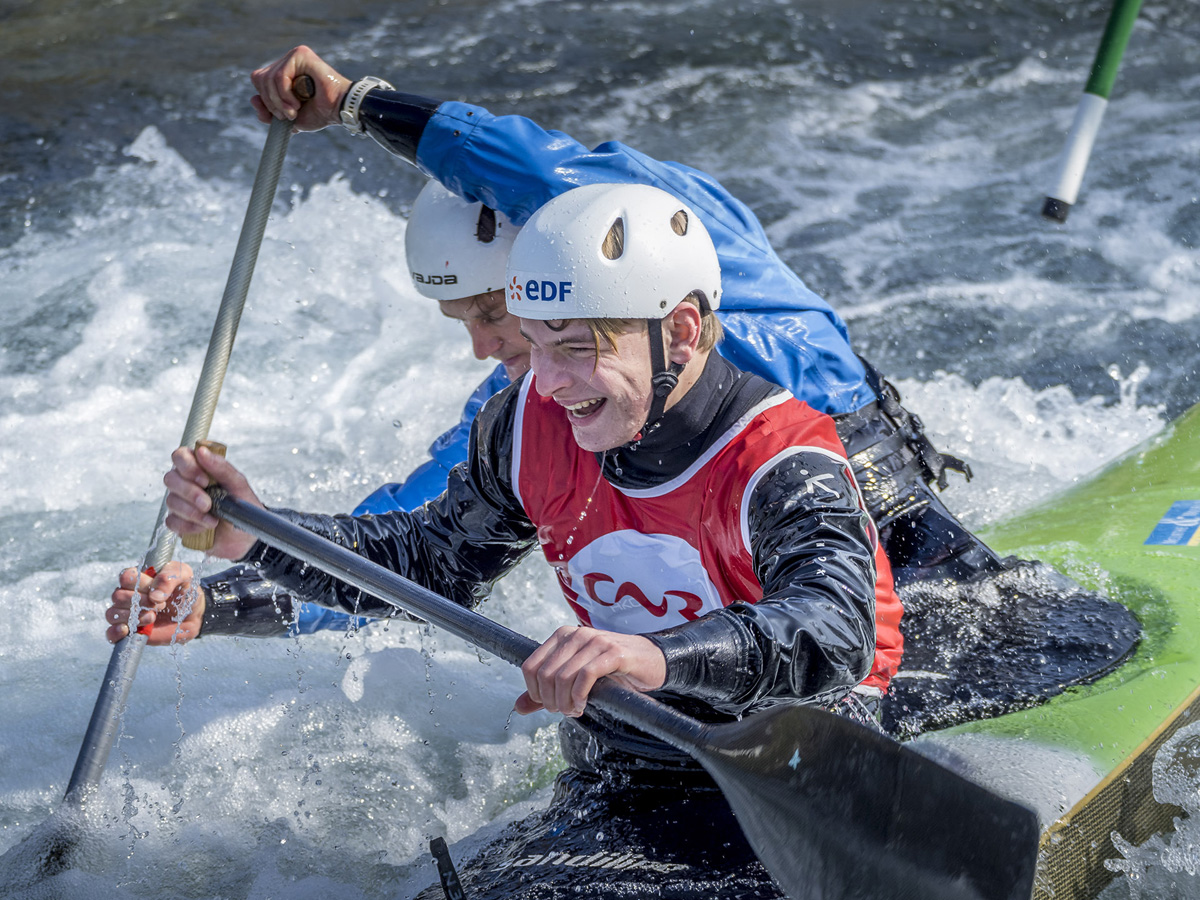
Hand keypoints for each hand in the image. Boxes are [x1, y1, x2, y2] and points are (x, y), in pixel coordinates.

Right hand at [106, 562, 203, 644]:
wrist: (194, 615)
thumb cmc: (186, 592)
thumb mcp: (184, 577)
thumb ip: (169, 578)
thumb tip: (154, 596)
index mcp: (140, 578)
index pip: (126, 577)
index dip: (139, 585)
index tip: (157, 593)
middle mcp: (129, 594)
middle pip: (118, 596)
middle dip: (139, 602)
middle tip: (160, 606)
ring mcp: (127, 613)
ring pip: (112, 613)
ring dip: (132, 617)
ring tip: (153, 617)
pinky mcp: (129, 631)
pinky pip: (110, 633)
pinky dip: (115, 632)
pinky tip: (127, 630)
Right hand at [163, 444, 261, 560]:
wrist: (246, 535)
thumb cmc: (243, 504)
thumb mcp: (238, 484)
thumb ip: (221, 467)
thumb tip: (202, 451)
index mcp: (199, 469)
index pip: (180, 456)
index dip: (187, 466)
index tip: (204, 480)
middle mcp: (185, 483)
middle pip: (170, 478)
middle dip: (189, 492)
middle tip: (208, 504)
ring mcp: (180, 503)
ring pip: (171, 501)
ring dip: (193, 512)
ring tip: (213, 520)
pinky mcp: (178, 522)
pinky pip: (172, 522)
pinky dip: (189, 526)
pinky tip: (205, 528)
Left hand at [250, 44, 350, 129]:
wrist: (339, 111)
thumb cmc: (319, 113)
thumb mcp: (288, 117)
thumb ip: (268, 112)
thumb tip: (253, 99)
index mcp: (284, 71)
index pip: (259, 80)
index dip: (264, 99)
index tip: (280, 115)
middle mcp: (288, 61)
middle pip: (260, 78)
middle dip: (270, 102)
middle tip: (287, 115)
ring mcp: (294, 56)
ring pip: (269, 78)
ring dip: (279, 101)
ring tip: (294, 111)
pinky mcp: (301, 54)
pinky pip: (280, 75)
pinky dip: (285, 94)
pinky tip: (297, 103)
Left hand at [515, 626, 666, 717]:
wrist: (651, 662)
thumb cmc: (612, 670)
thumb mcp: (576, 679)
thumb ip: (547, 692)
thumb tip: (518, 707)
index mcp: (562, 636)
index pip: (530, 666)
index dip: (535, 692)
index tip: (550, 705)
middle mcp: (576, 635)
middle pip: (545, 675)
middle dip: (551, 701)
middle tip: (565, 711)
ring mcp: (594, 641)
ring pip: (562, 677)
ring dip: (565, 702)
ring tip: (575, 710)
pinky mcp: (612, 653)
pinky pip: (585, 676)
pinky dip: (579, 696)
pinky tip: (584, 704)